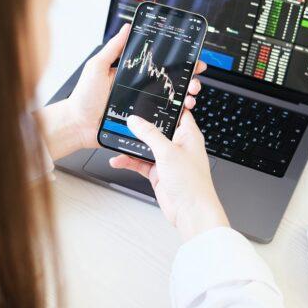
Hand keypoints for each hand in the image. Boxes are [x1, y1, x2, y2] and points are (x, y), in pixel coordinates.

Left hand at [39, 23, 207, 159]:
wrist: (78, 125)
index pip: (158, 64)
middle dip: (188, 80)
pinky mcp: (142, 121)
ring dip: (186, 97)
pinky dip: (176, 115)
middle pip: (170, 82)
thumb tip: (126, 27)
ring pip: (171, 100)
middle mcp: (139, 88)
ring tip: (192, 97)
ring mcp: (142, 105)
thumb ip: (113, 48)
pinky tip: (182, 112)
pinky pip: (162, 118)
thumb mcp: (97, 66)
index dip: (177, 62)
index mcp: (130, 73)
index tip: (192, 58)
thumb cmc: (84, 97)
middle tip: (196, 80)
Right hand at [109, 111, 228, 240]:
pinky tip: (118, 161)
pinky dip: (129, 162)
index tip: (150, 96)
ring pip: (146, 147)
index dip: (165, 104)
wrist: (191, 212)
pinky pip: (141, 163)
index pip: (177, 112)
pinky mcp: (159, 173)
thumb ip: (150, 134)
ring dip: (132, 146)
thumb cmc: (192, 183)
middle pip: (157, 129)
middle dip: (142, 126)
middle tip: (125, 119)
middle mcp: (178, 145)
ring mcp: (168, 160)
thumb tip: (136, 120)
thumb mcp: (168, 152)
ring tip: (116, 141)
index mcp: (188, 135)